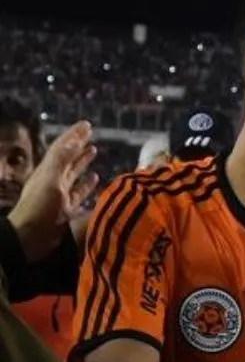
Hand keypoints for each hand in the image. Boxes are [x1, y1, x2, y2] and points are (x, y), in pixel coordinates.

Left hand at [7, 120, 97, 261]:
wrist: (30, 237)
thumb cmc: (39, 208)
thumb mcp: (50, 180)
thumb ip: (62, 159)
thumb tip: (74, 139)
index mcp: (48, 171)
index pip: (62, 148)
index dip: (73, 135)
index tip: (87, 124)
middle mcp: (54, 179)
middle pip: (68, 157)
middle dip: (78, 144)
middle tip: (90, 133)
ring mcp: (60, 194)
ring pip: (73, 173)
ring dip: (82, 161)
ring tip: (93, 150)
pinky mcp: (66, 208)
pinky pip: (79, 192)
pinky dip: (87, 184)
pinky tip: (95, 178)